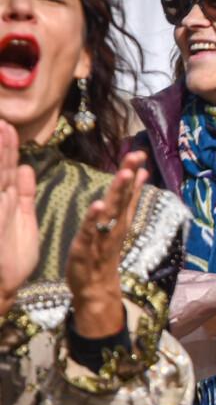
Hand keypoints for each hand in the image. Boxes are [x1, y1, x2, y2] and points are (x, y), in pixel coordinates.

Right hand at [0, 120, 38, 314]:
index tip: (7, 124)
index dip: (6, 145)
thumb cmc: (12, 255)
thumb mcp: (22, 218)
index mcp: (5, 197)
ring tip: (0, 130)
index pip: (4, 165)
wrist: (1, 285)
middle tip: (1, 120)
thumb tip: (23, 167)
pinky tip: (4, 168)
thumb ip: (24, 192)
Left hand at [66, 150, 146, 338]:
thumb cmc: (104, 251)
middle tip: (137, 156)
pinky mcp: (87, 248)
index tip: (140, 153)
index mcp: (120, 218)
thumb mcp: (118, 222)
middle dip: (129, 176)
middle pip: (123, 197)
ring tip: (126, 174)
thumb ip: (129, 199)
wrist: (97, 286)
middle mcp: (115, 225)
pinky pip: (91, 231)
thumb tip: (141, 174)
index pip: (128, 191)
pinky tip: (99, 205)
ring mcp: (103, 236)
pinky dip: (95, 219)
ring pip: (112, 212)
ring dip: (119, 193)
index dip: (133, 171)